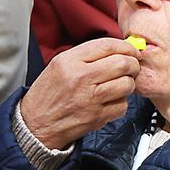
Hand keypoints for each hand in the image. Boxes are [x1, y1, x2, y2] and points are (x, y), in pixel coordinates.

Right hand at [19, 37, 139, 149]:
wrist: (37, 123)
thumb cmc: (48, 94)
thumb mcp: (58, 65)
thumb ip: (85, 56)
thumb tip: (116, 51)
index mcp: (68, 61)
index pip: (107, 46)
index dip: (125, 47)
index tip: (131, 50)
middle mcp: (80, 77)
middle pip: (122, 64)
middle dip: (133, 65)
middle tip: (131, 67)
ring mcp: (90, 98)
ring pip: (127, 84)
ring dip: (128, 84)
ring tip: (118, 85)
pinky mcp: (98, 116)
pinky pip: (123, 105)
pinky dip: (120, 103)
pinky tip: (109, 101)